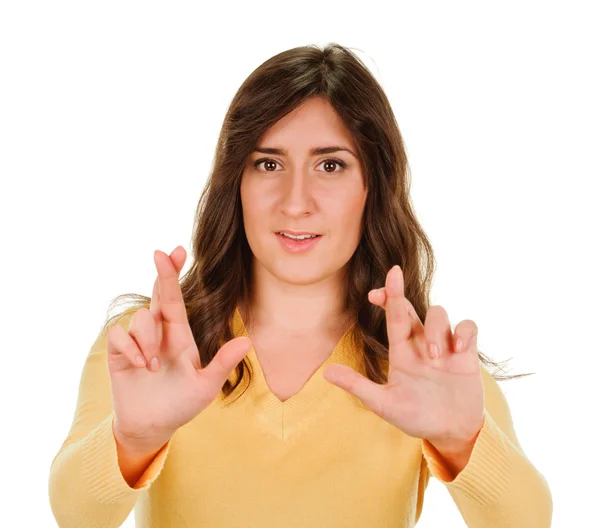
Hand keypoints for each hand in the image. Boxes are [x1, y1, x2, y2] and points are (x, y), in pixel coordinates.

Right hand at [107, 246, 251, 448]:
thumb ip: (222, 364)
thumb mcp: (205, 386)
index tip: (177, 250)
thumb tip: (247, 341)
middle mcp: (159, 333)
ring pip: (140, 318)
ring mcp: (138, 342)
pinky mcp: (118, 354)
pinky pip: (118, 335)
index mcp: (180, 335)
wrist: (152, 427)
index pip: (176, 298)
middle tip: (159, 253)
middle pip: (158, 295)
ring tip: (155, 366)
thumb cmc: (181, 405)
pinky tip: (141, 366)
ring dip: (148, 339)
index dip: (174, 274)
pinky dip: (130, 348)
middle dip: (161, 274)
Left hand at [323, 265, 484, 448]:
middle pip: (411, 307)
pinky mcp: (467, 354)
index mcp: (401, 351)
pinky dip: (463, 332)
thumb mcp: (384, 404)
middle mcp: (421, 342)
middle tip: (393, 275)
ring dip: (433, 328)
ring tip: (432, 357)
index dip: (386, 298)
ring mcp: (444, 346)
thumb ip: (358, 386)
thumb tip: (326, 373)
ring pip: (439, 314)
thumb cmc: (416, 416)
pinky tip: (458, 350)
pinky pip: (468, 327)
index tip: (373, 292)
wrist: (450, 432)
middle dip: (400, 292)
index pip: (392, 317)